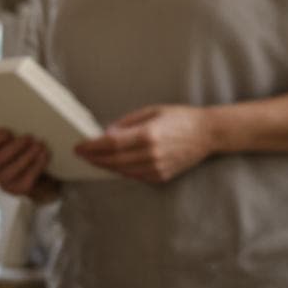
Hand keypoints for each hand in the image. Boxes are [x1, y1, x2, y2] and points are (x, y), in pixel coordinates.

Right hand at [0, 128, 62, 202]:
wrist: (44, 171)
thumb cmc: (29, 147)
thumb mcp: (21, 135)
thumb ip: (18, 128)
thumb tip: (25, 113)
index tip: (9, 132)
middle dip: (12, 149)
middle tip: (29, 138)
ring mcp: (2, 180)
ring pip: (8, 172)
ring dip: (26, 157)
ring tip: (39, 146)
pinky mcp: (16, 189)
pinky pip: (24, 180)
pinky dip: (35, 166)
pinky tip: (44, 156)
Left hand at [75, 105, 217, 184]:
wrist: (207, 134)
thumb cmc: (180, 118)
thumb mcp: (152, 111)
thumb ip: (127, 123)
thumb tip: (107, 133)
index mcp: (147, 134)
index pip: (111, 144)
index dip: (92, 146)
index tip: (79, 146)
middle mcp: (150, 154)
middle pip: (113, 160)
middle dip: (94, 158)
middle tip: (81, 154)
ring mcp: (156, 167)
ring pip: (122, 170)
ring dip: (105, 166)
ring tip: (94, 160)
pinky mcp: (161, 176)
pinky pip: (135, 176)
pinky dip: (122, 171)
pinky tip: (114, 165)